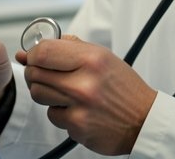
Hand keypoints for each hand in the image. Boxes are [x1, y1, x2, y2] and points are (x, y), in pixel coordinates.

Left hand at [15, 36, 156, 155]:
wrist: (144, 121)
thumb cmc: (122, 87)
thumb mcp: (102, 56)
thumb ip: (68, 48)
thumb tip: (30, 51)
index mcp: (92, 59)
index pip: (43, 52)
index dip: (34, 54)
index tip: (35, 57)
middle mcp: (85, 83)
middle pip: (36, 74)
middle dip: (36, 73)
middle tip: (49, 75)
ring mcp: (80, 106)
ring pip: (39, 94)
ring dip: (46, 93)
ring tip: (65, 92)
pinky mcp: (77, 127)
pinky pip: (52, 115)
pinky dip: (60, 112)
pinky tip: (77, 109)